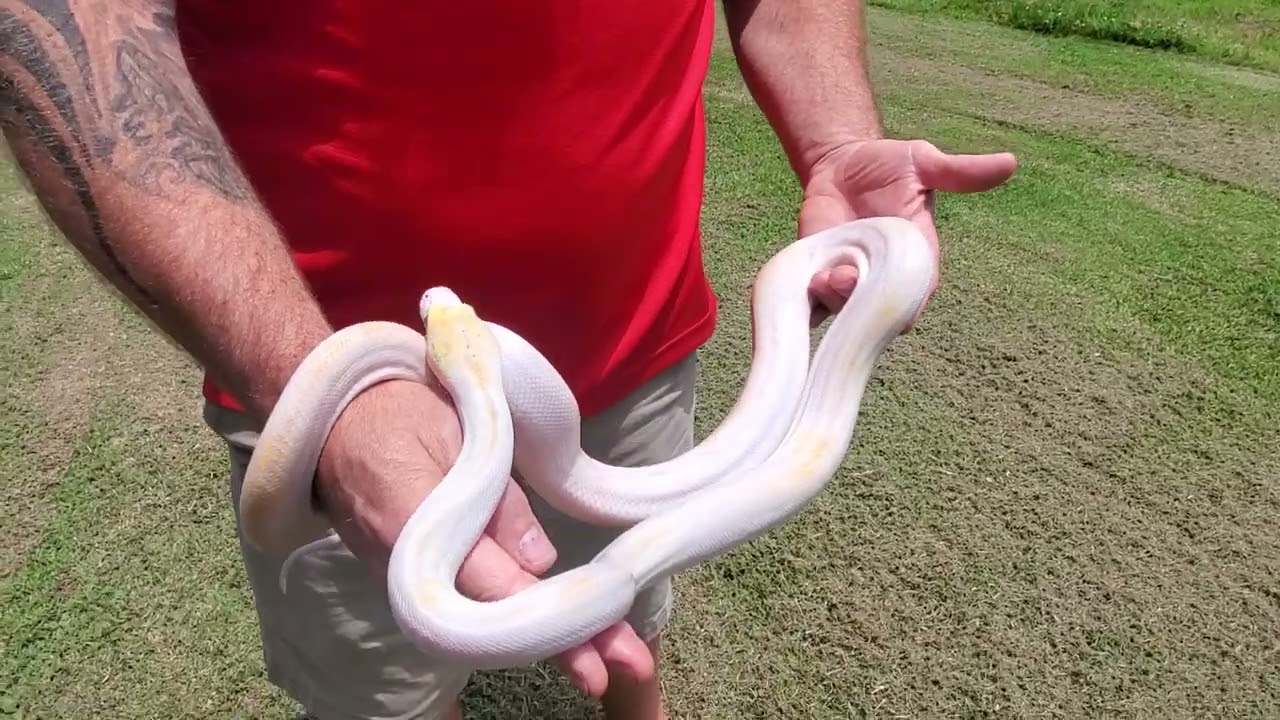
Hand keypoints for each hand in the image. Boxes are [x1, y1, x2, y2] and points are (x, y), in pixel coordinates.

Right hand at [313, 378, 654, 696]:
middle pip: (498, 625)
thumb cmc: (396, 412)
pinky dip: (523, 615)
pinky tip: (568, 623)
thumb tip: (540, 563)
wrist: (335, 419)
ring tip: (614, 649)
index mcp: (414, 533)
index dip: (551, 626)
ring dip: (552, 634)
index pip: (494, 593)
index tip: (598, 659)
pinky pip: (476, 605)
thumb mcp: (456, 432)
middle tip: (631, 663)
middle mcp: (409, 577)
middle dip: (568, 645)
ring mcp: (412, 584)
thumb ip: (496, 499)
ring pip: (489, 621)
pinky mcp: (421, 579)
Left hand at [799, 138, 1017, 322]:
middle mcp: (883, 277)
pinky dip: (810, 300)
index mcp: (915, 258)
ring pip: (844, 311)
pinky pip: (816, 303)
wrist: (841, 161)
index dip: (908, 301)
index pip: (918, 294)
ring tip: (824, 277)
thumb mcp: (924, 163)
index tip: (893, 290)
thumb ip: (960, 172)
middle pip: (879, 312)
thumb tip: (1009, 163)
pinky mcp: (819, 274)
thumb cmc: (889, 164)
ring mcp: (850, 279)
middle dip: (864, 304)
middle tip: (846, 278)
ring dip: (833, 301)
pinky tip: (806, 281)